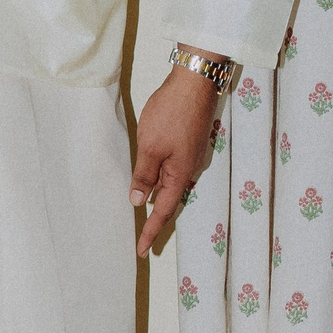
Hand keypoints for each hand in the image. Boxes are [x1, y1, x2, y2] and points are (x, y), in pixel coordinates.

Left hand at [131, 62, 222, 256]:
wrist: (195, 82)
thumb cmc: (172, 113)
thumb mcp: (150, 146)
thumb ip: (144, 175)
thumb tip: (137, 200)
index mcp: (180, 175)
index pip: (162, 211)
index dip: (150, 232)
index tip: (141, 251)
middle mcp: (188, 169)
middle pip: (168, 200)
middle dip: (154, 219)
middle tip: (141, 238)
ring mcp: (190, 155)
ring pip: (169, 182)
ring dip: (155, 196)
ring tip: (141, 211)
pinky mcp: (188, 142)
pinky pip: (171, 168)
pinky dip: (159, 178)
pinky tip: (148, 175)